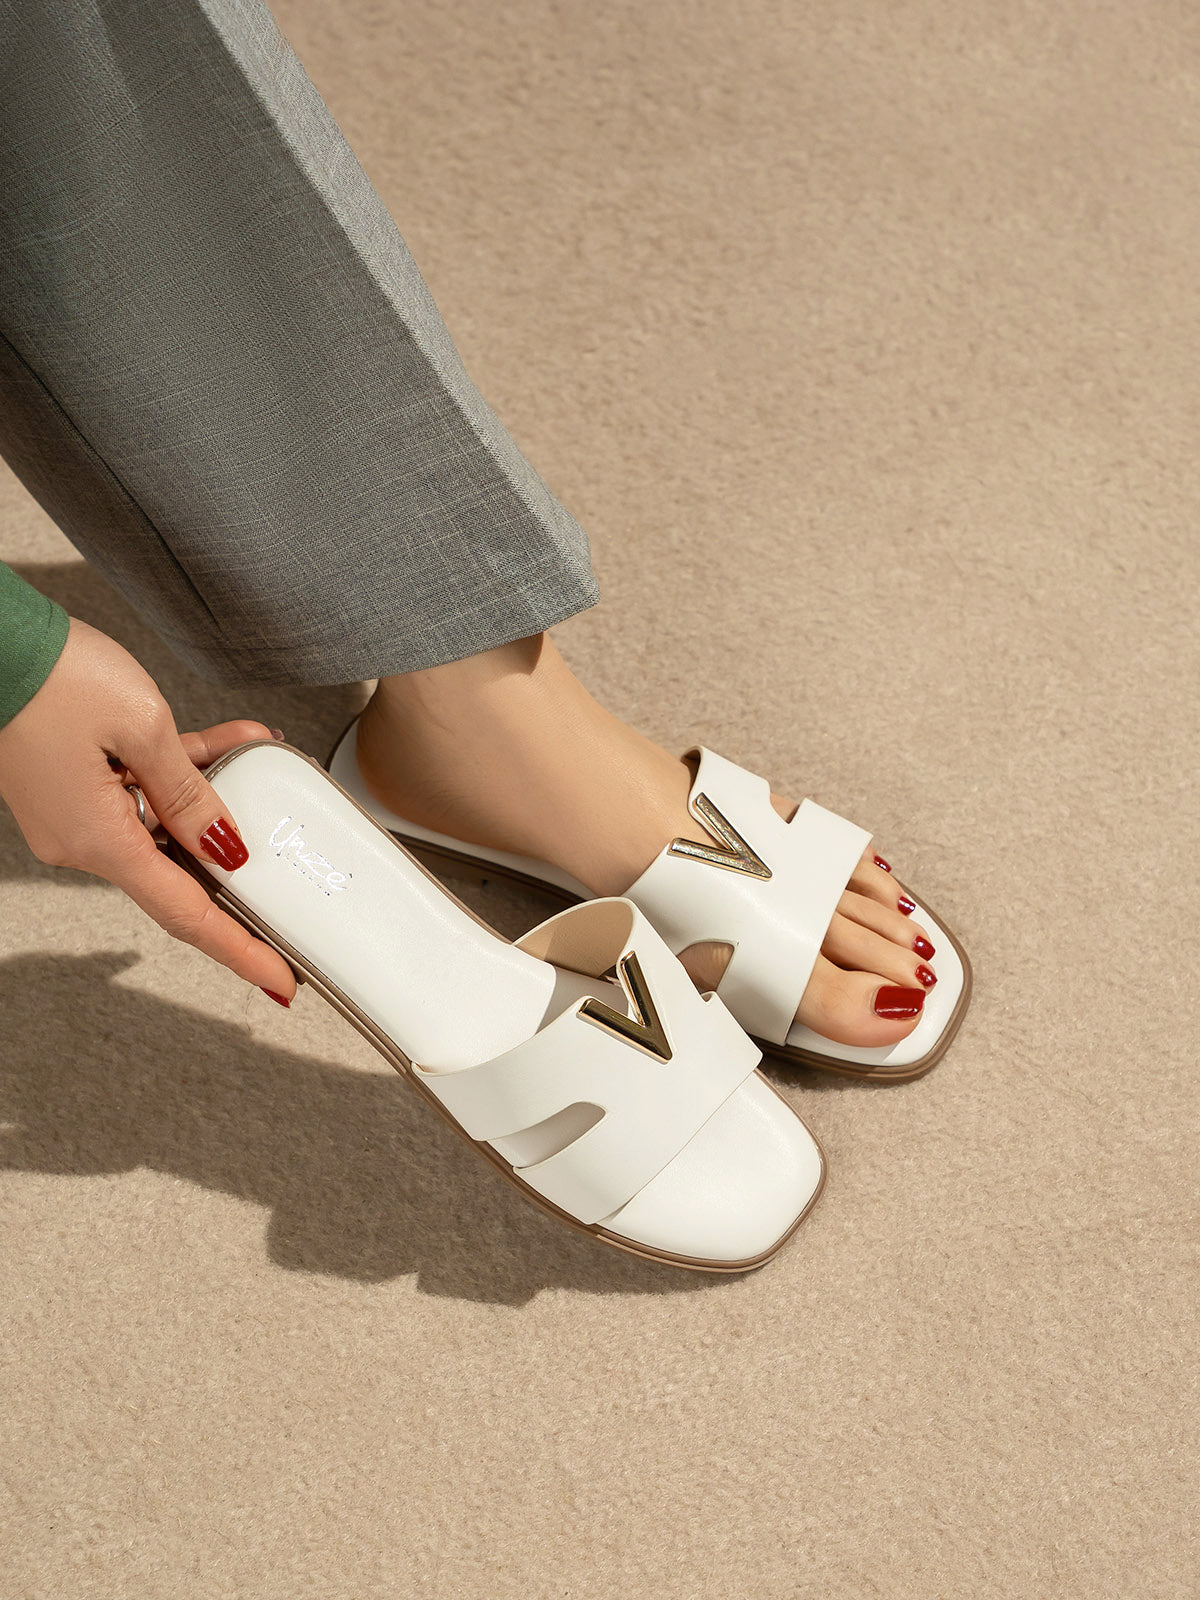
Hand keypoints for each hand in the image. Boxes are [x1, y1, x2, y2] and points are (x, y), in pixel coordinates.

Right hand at [0, 615, 297, 1002]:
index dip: (238, 949)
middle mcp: (82, 838)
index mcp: (98, 840)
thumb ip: (193, 792)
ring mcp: (78, 812)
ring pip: (168, 821)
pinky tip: (231, 743)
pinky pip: (144, 791)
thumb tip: (227, 847)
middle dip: (237, 860)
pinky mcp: (76, 784)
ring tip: (262, 757)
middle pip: (179, 873)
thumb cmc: (49, 676)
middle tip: (287, 878)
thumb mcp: (143, 728)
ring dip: (216, 796)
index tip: (278, 978)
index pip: (186, 915)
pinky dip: (186, 772)